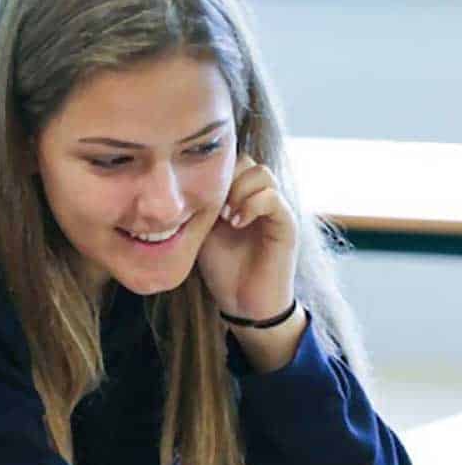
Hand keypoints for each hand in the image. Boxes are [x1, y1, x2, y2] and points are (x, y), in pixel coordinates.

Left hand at [197, 154, 297, 320]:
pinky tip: (236, 223)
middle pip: (246, 160)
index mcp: (239, 196)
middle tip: (212, 207)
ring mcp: (275, 209)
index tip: (195, 198)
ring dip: (238, 190)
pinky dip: (252, 205)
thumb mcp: (201, 231)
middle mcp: (259, 197)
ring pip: (261, 173)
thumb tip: (177, 186)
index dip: (212, 173)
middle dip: (225, 178)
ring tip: (225, 217)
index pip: (230, 162)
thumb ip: (197, 207)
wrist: (244, 303)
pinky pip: (273, 198)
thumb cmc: (222, 269)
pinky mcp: (286, 225)